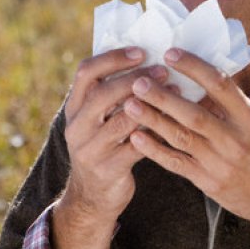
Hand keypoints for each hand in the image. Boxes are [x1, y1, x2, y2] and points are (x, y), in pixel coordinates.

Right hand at [52, 47, 168, 248]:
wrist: (92, 197)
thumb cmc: (104, 145)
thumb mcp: (97, 119)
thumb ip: (112, 93)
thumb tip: (147, 56)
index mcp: (74, 107)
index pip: (86, 73)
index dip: (112, 58)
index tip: (140, 51)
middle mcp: (77, 127)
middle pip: (103, 94)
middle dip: (135, 79)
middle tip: (162, 70)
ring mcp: (90, 150)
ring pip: (121, 121)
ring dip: (151, 104)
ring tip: (175, 91)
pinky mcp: (107, 170)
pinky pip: (136, 147)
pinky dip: (157, 132)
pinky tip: (175, 121)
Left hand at [122, 48, 249, 248]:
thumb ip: (231, 107)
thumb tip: (199, 80)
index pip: (220, 85)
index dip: (194, 67)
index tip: (170, 53)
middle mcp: (235, 138)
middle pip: (194, 113)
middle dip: (163, 96)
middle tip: (138, 81)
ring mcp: (220, 162)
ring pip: (180, 137)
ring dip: (153, 120)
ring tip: (129, 104)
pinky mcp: (208, 182)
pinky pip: (177, 163)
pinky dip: (155, 151)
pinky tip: (136, 138)